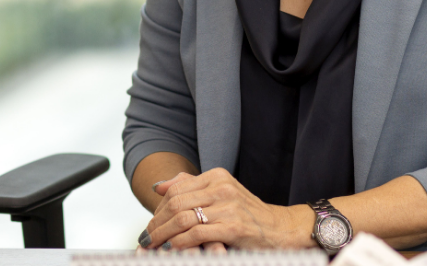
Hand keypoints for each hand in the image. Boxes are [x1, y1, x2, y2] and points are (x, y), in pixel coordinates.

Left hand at [142, 169, 313, 250]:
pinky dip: (179, 244)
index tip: (149, 224)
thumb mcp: (221, 194)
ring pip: (183, 218)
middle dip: (156, 223)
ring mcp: (228, 206)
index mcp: (217, 176)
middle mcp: (222, 187)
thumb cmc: (249, 215)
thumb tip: (158, 186)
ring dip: (163, 235)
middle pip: (176, 203)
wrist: (282, 229)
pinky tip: (171, 250)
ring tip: (153, 246)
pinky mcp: (233, 227)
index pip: (176, 189)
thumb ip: (190, 187)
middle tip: (145, 238)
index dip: (158, 207)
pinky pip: (196, 234)